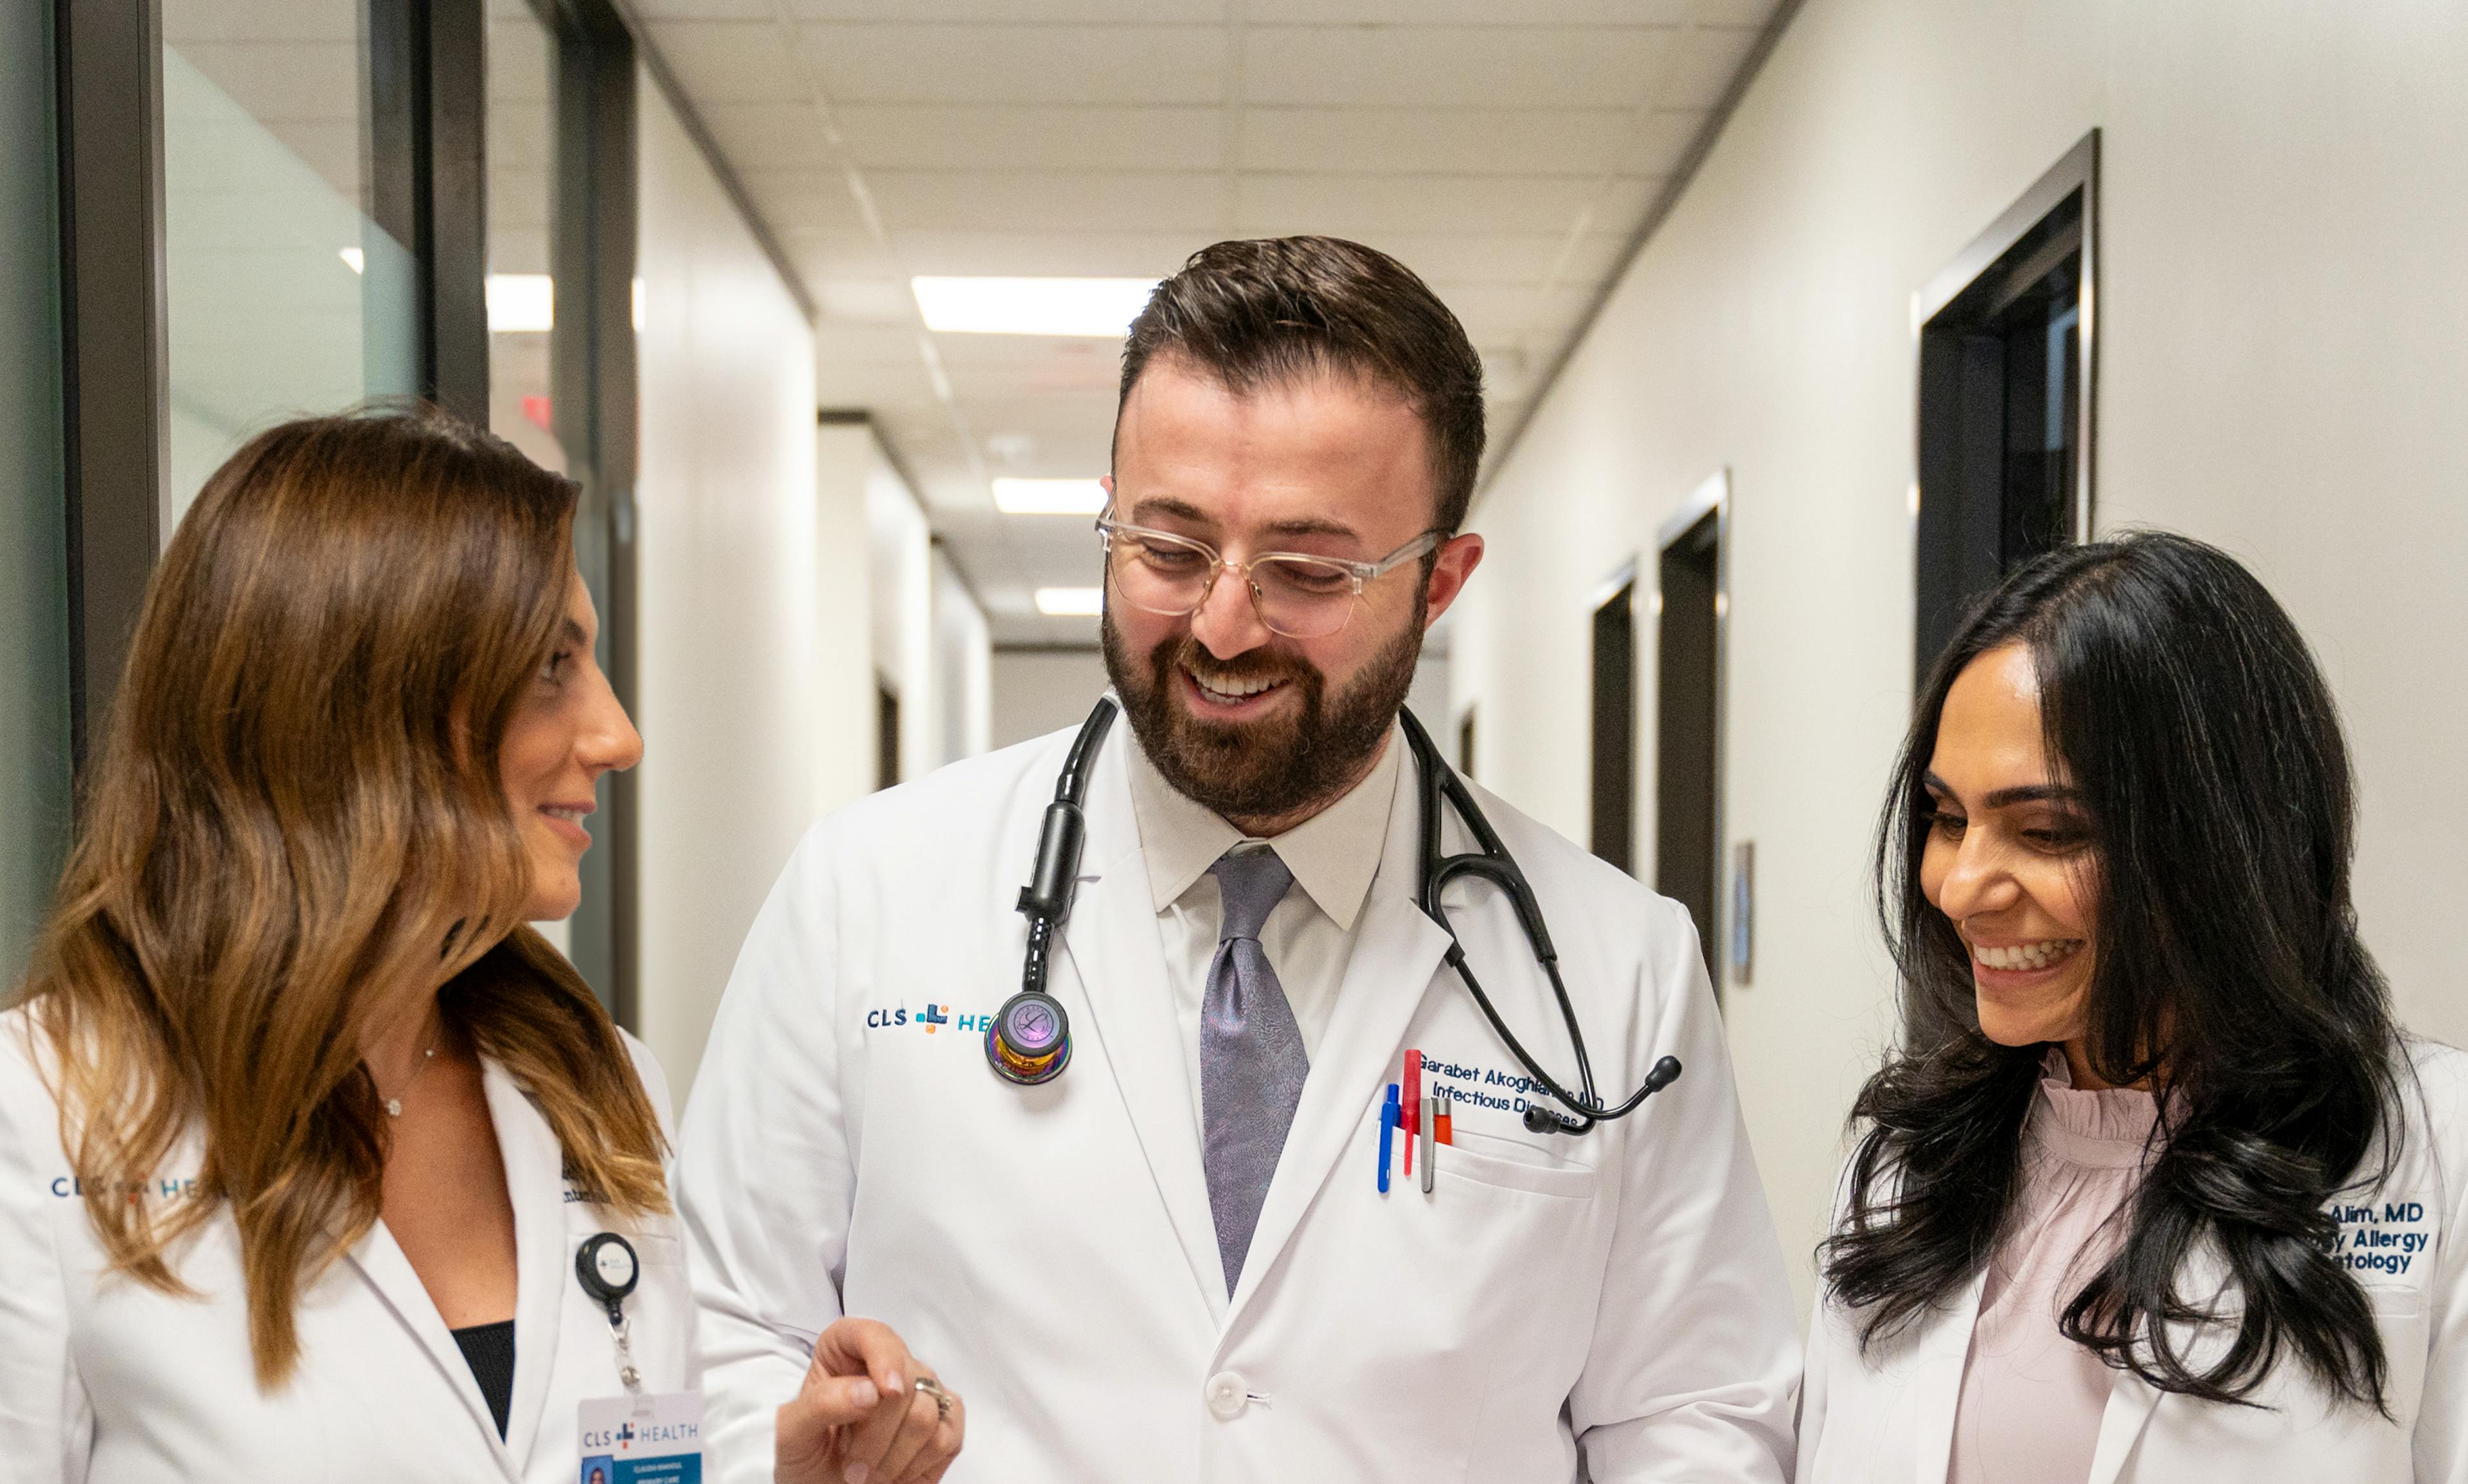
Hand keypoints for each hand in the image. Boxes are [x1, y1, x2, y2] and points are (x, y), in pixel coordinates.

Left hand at [775, 1317, 964, 1483]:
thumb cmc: (807, 1457)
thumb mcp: (792, 1433)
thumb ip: (821, 1405)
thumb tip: (868, 1390)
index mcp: (845, 1350)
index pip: (873, 1335)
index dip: (884, 1358)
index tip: (884, 1392)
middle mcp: (890, 1363)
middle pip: (904, 1383)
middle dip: (875, 1437)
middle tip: (851, 1467)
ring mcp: (924, 1390)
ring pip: (925, 1414)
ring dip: (892, 1458)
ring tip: (867, 1473)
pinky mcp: (946, 1422)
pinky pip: (945, 1439)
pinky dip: (915, 1466)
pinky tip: (894, 1471)